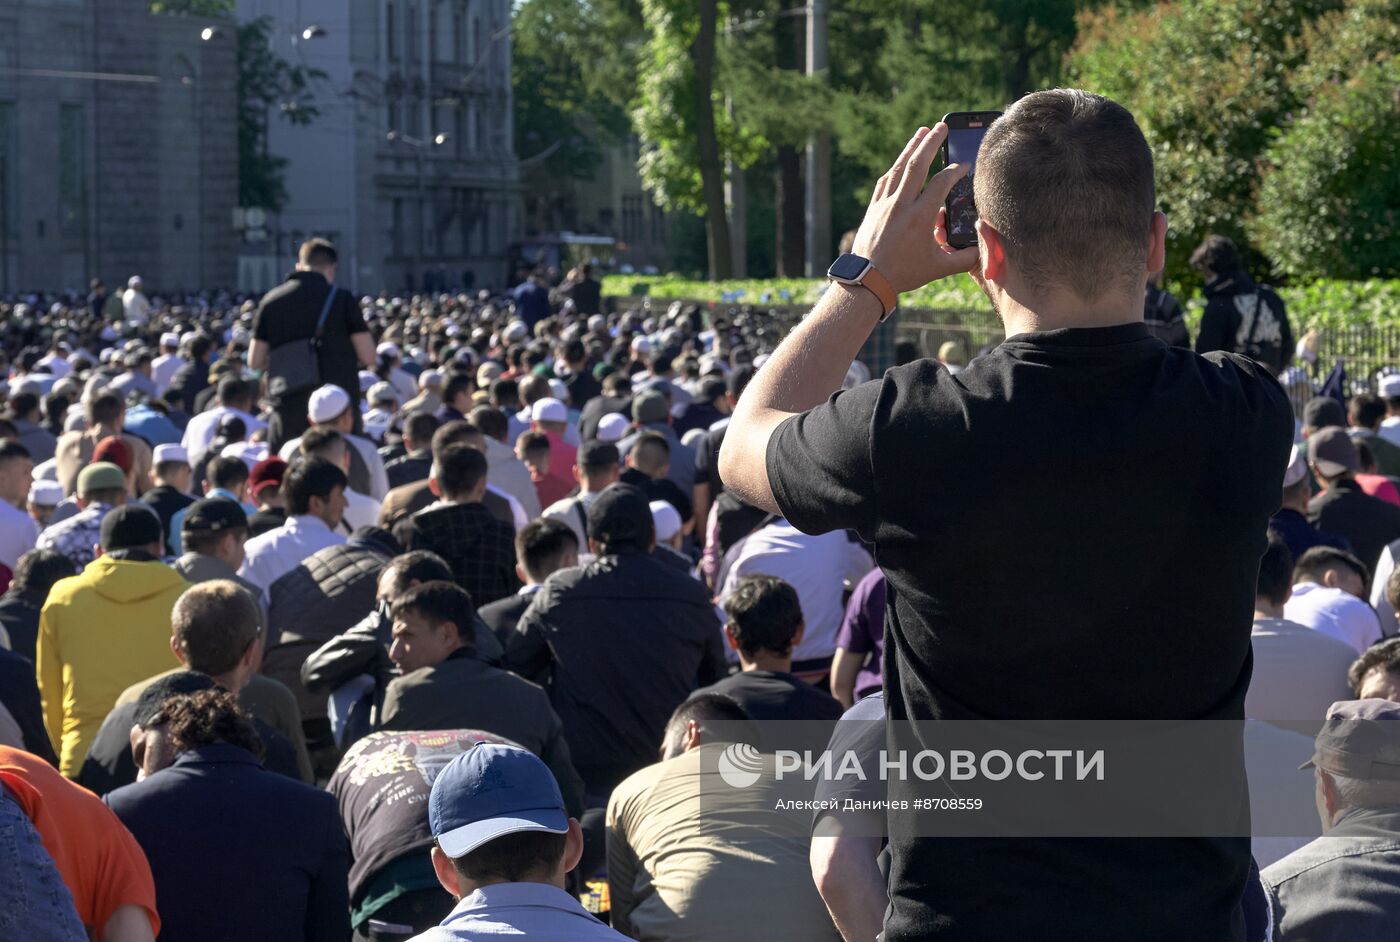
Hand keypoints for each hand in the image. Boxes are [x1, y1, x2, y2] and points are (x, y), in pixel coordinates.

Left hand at [851, 123, 979, 293]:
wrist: (867, 280)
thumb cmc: (905, 274)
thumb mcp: (939, 268)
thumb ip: (965, 258)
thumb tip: (985, 250)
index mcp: (920, 217)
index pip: (940, 183)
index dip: (954, 171)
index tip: (964, 165)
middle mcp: (901, 206)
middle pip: (917, 165)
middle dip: (931, 143)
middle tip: (941, 126)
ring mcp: (884, 205)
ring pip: (899, 168)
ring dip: (911, 148)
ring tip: (922, 132)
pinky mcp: (873, 208)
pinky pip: (885, 181)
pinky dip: (895, 168)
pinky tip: (901, 161)